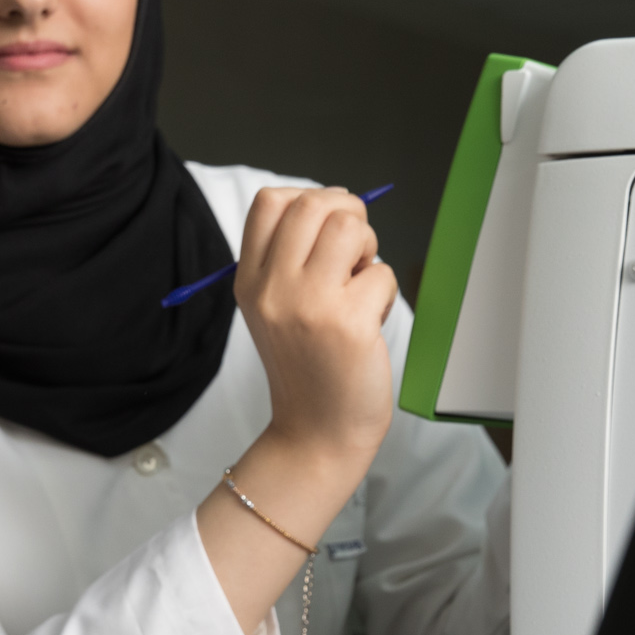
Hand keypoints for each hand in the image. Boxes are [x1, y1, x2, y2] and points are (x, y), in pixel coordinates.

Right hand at [234, 186, 398, 463]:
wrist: (315, 433)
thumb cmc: (307, 368)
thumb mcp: (275, 309)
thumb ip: (291, 260)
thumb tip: (340, 207)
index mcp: (249, 281)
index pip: (270, 202)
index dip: (309, 200)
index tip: (326, 228)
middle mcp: (272, 288)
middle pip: (313, 204)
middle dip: (348, 214)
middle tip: (355, 252)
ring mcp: (307, 304)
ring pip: (350, 227)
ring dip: (368, 248)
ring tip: (360, 283)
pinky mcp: (346, 323)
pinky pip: (382, 273)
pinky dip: (385, 292)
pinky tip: (369, 321)